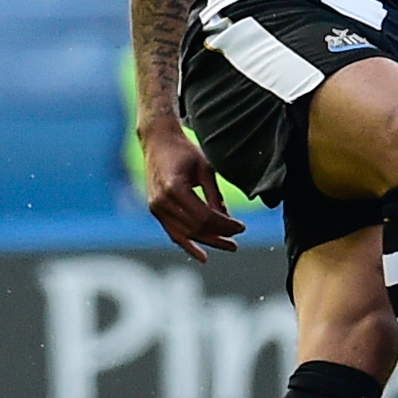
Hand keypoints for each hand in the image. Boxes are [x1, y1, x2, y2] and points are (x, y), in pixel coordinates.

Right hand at [143, 128, 245, 261]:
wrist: (157, 141)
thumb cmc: (184, 152)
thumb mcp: (205, 170)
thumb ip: (215, 196)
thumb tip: (228, 220)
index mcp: (175, 188)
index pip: (205, 216)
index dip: (225, 225)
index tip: (242, 227)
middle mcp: (162, 201)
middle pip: (195, 228)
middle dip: (218, 236)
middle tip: (237, 243)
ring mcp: (155, 207)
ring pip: (185, 233)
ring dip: (207, 241)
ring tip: (227, 245)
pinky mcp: (155, 210)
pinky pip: (173, 232)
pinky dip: (188, 244)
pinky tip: (202, 255)